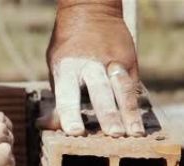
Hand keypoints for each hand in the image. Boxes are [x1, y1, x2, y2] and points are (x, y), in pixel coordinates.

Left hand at [44, 1, 143, 136]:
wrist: (91, 10)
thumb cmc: (67, 49)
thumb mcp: (56, 68)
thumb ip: (56, 98)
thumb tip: (44, 126)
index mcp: (67, 66)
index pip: (67, 93)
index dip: (70, 113)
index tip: (74, 132)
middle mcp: (90, 64)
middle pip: (100, 91)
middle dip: (107, 113)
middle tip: (113, 134)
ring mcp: (113, 60)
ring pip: (122, 88)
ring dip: (128, 112)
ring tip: (134, 134)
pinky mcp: (130, 60)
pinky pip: (133, 85)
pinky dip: (135, 105)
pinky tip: (139, 124)